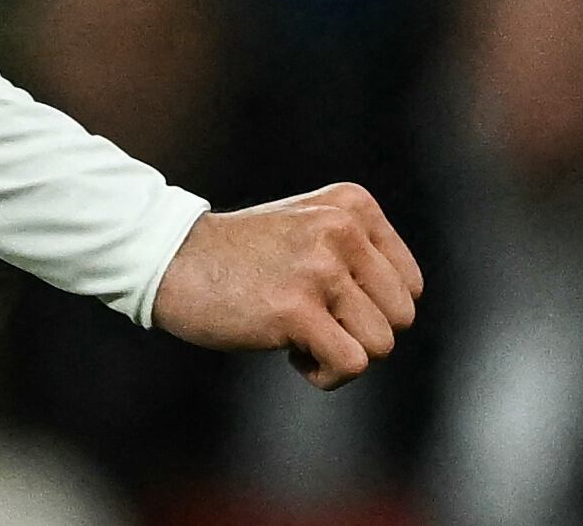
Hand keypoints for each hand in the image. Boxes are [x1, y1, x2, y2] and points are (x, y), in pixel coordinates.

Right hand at [150, 184, 423, 386]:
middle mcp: (344, 230)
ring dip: (342, 356)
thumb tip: (405, 308)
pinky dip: (326, 375)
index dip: (375, 312)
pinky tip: (292, 356)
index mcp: (355, 206)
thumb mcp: (312, 226)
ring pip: (382, 344)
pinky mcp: (295, 309)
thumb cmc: (242, 255)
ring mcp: (321, 268)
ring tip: (304, 339)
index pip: (410, 285)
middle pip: (401, 317)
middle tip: (319, 328)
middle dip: (363, 336)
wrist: (172, 258)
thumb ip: (359, 251)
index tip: (333, 309)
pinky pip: (351, 364)